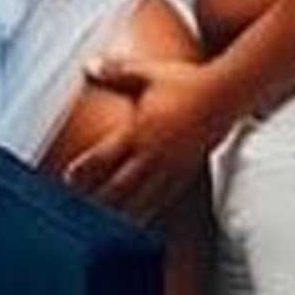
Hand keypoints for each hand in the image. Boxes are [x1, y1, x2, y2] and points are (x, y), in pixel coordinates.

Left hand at [63, 55, 231, 216]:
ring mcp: (171, 166)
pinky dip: (149, 210)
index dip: (84, 170)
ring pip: (142, 197)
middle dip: (98, 200)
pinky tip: (139, 220)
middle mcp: (154, 153)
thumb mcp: (148, 73)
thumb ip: (116, 72)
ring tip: (103, 227)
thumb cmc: (186, 81)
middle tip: (78, 211)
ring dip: (121, 212)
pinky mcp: (187, 172)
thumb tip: (86, 66)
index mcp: (140, 131)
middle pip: (119, 185)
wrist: (227, 94)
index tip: (67, 179)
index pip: (105, 157)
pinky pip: (165, 196)